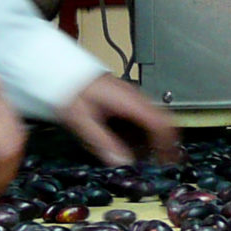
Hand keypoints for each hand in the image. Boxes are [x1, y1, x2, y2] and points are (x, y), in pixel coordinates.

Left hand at [57, 74, 181, 166]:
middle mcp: (134, 97)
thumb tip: (121, 162)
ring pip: (155, 117)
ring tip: (149, 153)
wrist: (62, 68)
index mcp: (128, 101)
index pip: (159, 122)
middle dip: (165, 141)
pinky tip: (135, 140)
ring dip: (155, 136)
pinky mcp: (126, 97)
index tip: (167, 159)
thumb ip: (102, 142)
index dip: (167, 142)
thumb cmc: (70, 89)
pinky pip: (144, 114)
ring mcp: (132, 96)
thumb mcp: (82, 120)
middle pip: (162, 120)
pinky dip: (146, 129)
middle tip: (164, 159)